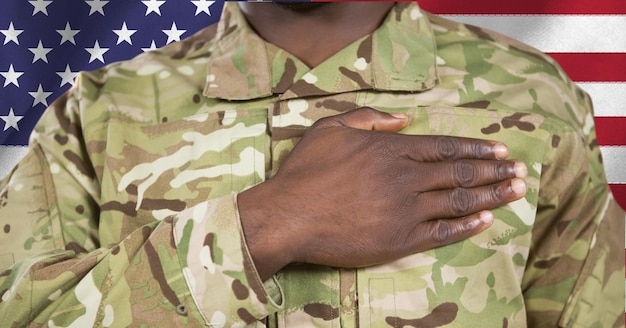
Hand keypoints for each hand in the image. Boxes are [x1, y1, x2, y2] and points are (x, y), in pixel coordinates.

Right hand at [238, 107, 526, 279]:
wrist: (289, 216)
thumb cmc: (306, 172)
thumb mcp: (332, 128)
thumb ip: (369, 118)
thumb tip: (403, 119)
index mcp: (391, 149)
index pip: (445, 147)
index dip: (476, 148)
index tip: (500, 150)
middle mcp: (406, 178)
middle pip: (459, 173)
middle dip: (494, 171)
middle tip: (519, 172)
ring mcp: (406, 210)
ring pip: (458, 201)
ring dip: (491, 196)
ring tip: (515, 192)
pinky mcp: (400, 239)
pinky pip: (442, 233)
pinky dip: (466, 227)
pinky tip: (485, 222)